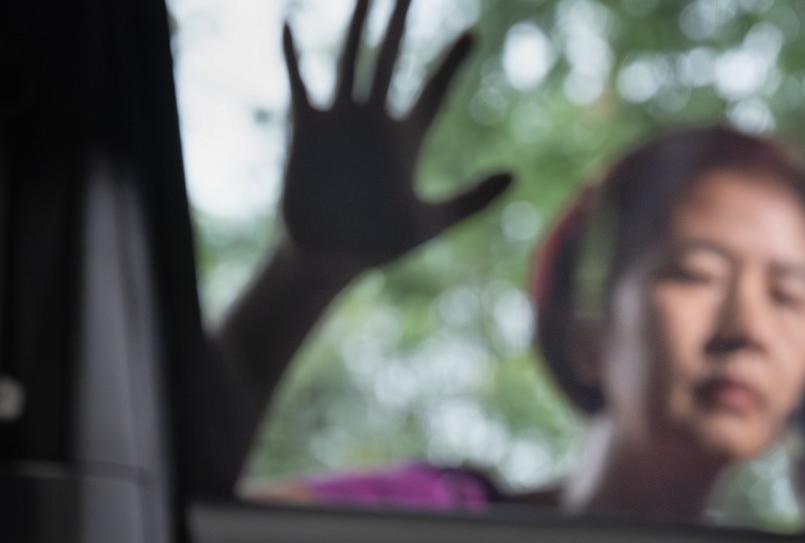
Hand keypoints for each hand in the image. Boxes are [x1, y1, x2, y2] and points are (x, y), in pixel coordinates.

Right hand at [278, 0, 511, 277]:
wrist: (330, 258)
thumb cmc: (380, 244)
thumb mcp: (434, 222)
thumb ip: (473, 198)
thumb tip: (516, 175)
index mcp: (408, 138)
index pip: (435, 90)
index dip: (452, 63)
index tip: (472, 34)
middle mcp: (375, 120)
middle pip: (392, 57)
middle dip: (400, 21)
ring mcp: (341, 120)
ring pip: (350, 58)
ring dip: (357, 24)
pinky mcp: (308, 130)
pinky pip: (300, 84)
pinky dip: (293, 55)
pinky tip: (288, 23)